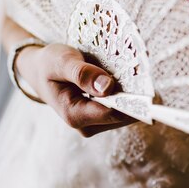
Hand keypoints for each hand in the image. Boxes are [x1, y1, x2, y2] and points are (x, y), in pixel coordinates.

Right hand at [15, 43, 135, 135]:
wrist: (39, 70)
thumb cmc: (49, 64)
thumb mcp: (61, 62)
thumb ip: (82, 74)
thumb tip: (107, 87)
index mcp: (74, 114)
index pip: (114, 113)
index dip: (133, 101)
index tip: (148, 84)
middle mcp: (86, 125)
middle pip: (124, 115)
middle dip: (134, 95)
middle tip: (143, 70)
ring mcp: (95, 124)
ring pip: (126, 113)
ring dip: (133, 94)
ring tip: (134, 71)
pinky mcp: (101, 118)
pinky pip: (122, 108)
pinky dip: (128, 94)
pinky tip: (128, 78)